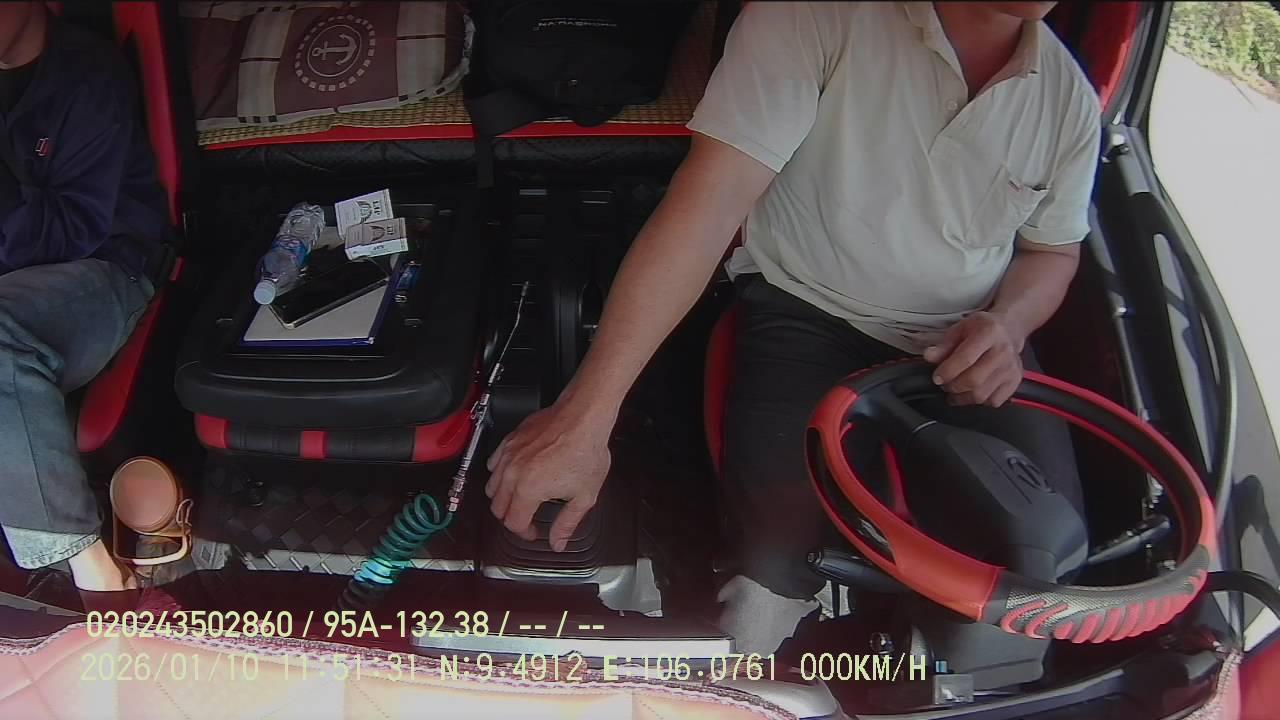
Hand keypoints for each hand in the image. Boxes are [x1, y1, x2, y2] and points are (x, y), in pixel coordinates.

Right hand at [484, 403, 611, 550]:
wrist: (582, 416)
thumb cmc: (585, 449)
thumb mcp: (584, 495)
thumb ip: (567, 523)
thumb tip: (558, 542)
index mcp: (529, 490)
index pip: (514, 523)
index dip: (524, 533)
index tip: (534, 532)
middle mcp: (512, 473)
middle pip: (498, 508)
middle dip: (512, 518)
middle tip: (527, 518)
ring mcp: (507, 455)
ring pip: (491, 487)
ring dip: (503, 498)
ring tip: (520, 499)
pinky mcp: (509, 441)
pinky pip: (493, 464)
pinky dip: (499, 475)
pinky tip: (514, 475)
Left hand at [922, 311, 1025, 406]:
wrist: (1008, 330)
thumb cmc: (981, 329)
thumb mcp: (960, 329)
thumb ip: (944, 345)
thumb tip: (929, 356)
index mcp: (989, 333)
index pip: (965, 358)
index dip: (947, 372)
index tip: (937, 378)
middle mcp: (1003, 351)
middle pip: (974, 380)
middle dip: (953, 387)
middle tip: (945, 384)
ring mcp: (1011, 368)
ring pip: (982, 395)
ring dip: (963, 397)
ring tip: (955, 390)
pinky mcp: (1015, 381)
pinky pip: (993, 401)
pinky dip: (979, 401)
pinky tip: (972, 392)